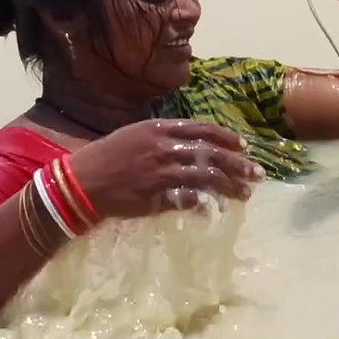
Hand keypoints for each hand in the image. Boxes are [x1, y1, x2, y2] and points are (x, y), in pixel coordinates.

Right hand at [67, 120, 264, 218]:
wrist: (81, 181)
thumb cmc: (108, 155)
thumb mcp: (137, 135)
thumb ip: (167, 138)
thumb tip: (196, 146)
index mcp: (160, 129)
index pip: (203, 130)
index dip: (227, 139)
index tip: (245, 147)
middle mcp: (164, 149)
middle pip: (211, 155)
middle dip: (238, 165)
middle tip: (257, 174)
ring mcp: (161, 174)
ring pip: (205, 178)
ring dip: (229, 186)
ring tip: (245, 194)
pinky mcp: (156, 198)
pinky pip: (187, 200)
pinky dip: (203, 204)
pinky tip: (214, 208)